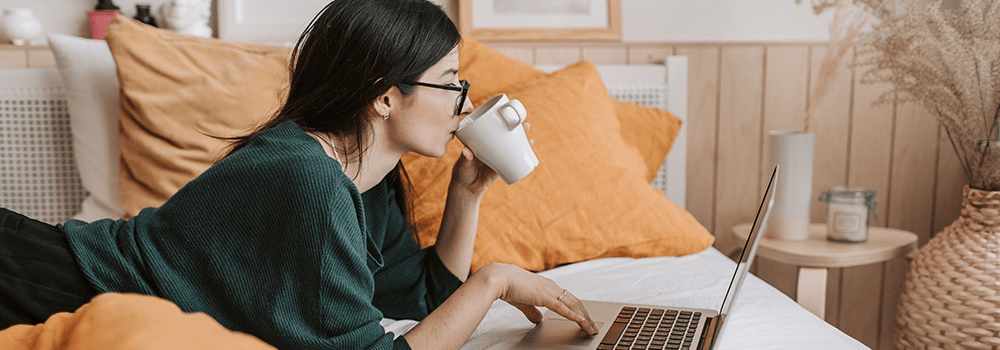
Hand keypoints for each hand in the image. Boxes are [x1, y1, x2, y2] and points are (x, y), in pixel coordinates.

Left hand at [448, 123, 533, 196]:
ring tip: (530, 139)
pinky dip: (522, 155)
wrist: (467, 188)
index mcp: (482, 142)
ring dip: (523, 141)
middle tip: (526, 126)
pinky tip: (529, 151)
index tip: (510, 118)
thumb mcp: (462, 163)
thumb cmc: (462, 173)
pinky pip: (514, 160)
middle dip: (518, 130)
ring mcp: (498, 156)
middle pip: (506, 135)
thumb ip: (465, 157)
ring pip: (512, 146)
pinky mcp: (502, 167)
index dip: (502, 122)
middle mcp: (492, 147)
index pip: (493, 129)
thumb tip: (467, 151)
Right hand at [475, 263, 598, 334]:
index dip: (579, 309)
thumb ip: (532, 310)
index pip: (568, 298)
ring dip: (584, 318)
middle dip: (586, 316)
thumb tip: (538, 319)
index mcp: (548, 286)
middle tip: (593, 327)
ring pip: (573, 305)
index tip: (585, 319)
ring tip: (590, 328)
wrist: (499, 278)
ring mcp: (549, 290)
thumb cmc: (509, 286)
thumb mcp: (524, 301)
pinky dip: (573, 315)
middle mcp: (552, 286)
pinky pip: (562, 308)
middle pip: (575, 302)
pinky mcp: (544, 296)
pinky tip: (581, 322)